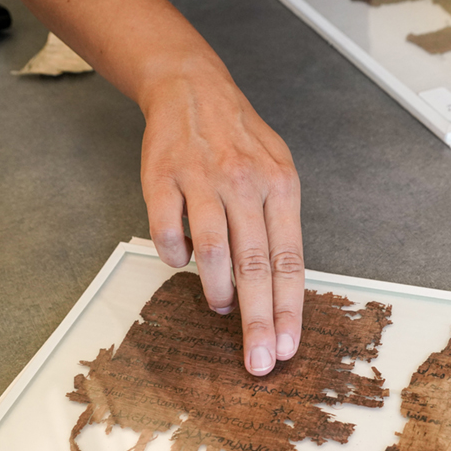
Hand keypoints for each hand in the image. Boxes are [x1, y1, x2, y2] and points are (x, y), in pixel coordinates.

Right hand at [139, 64, 303, 375]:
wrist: (193, 88)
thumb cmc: (240, 142)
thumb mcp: (276, 173)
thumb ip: (278, 227)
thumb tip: (277, 293)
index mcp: (280, 186)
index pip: (289, 261)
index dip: (288, 309)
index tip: (287, 348)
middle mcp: (245, 183)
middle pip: (255, 267)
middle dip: (257, 321)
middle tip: (258, 362)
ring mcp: (202, 180)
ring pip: (212, 252)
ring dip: (216, 290)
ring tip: (220, 307)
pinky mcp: (161, 177)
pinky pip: (167, 232)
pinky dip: (174, 256)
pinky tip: (181, 260)